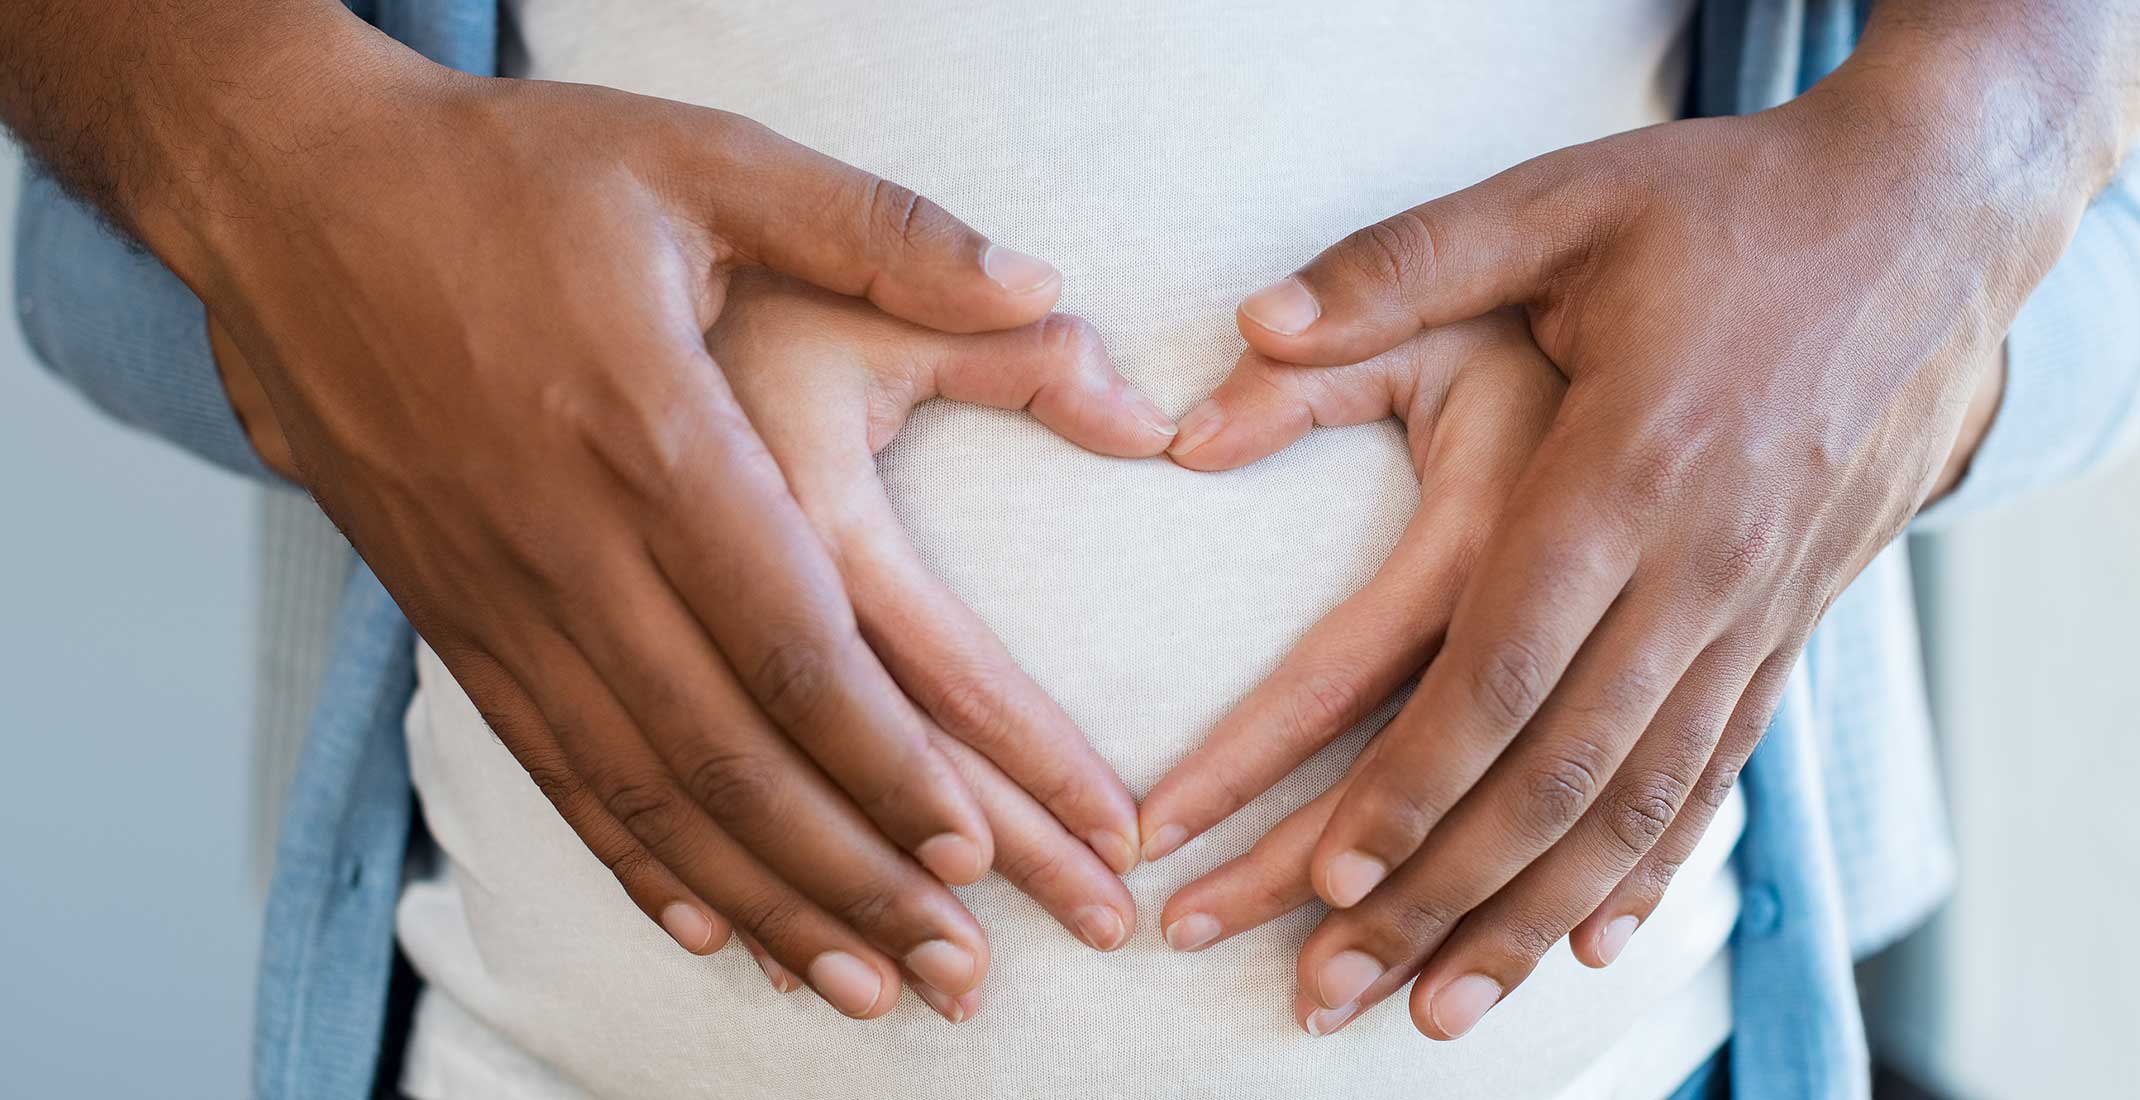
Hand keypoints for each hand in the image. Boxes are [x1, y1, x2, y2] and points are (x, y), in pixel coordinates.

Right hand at [192, 53, 1163, 1019]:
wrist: (286, 195)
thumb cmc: (509, 175)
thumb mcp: (704, 159)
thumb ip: (881, 229)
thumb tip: (1044, 280)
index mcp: (653, 435)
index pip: (792, 643)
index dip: (885, 759)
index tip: (978, 846)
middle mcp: (570, 543)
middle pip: (728, 754)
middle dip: (853, 874)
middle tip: (957, 969)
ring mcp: (499, 594)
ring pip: (645, 790)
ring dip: (764, 901)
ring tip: (868, 986)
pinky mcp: (450, 615)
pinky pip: (552, 768)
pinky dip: (636, 859)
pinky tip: (710, 926)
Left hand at [1149, 73, 2036, 1039]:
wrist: (1933, 223)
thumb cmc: (1733, 209)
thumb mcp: (1564, 203)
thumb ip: (1403, 265)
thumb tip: (1249, 321)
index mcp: (1622, 475)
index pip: (1501, 669)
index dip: (1411, 782)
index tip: (1326, 874)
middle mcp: (1696, 570)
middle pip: (1557, 773)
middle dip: (1439, 895)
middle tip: (1330, 987)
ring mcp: (1756, 609)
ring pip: (1636, 803)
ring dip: (1531, 918)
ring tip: (1436, 1011)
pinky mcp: (1791, 622)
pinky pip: (1716, 773)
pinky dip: (1648, 868)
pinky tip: (1594, 942)